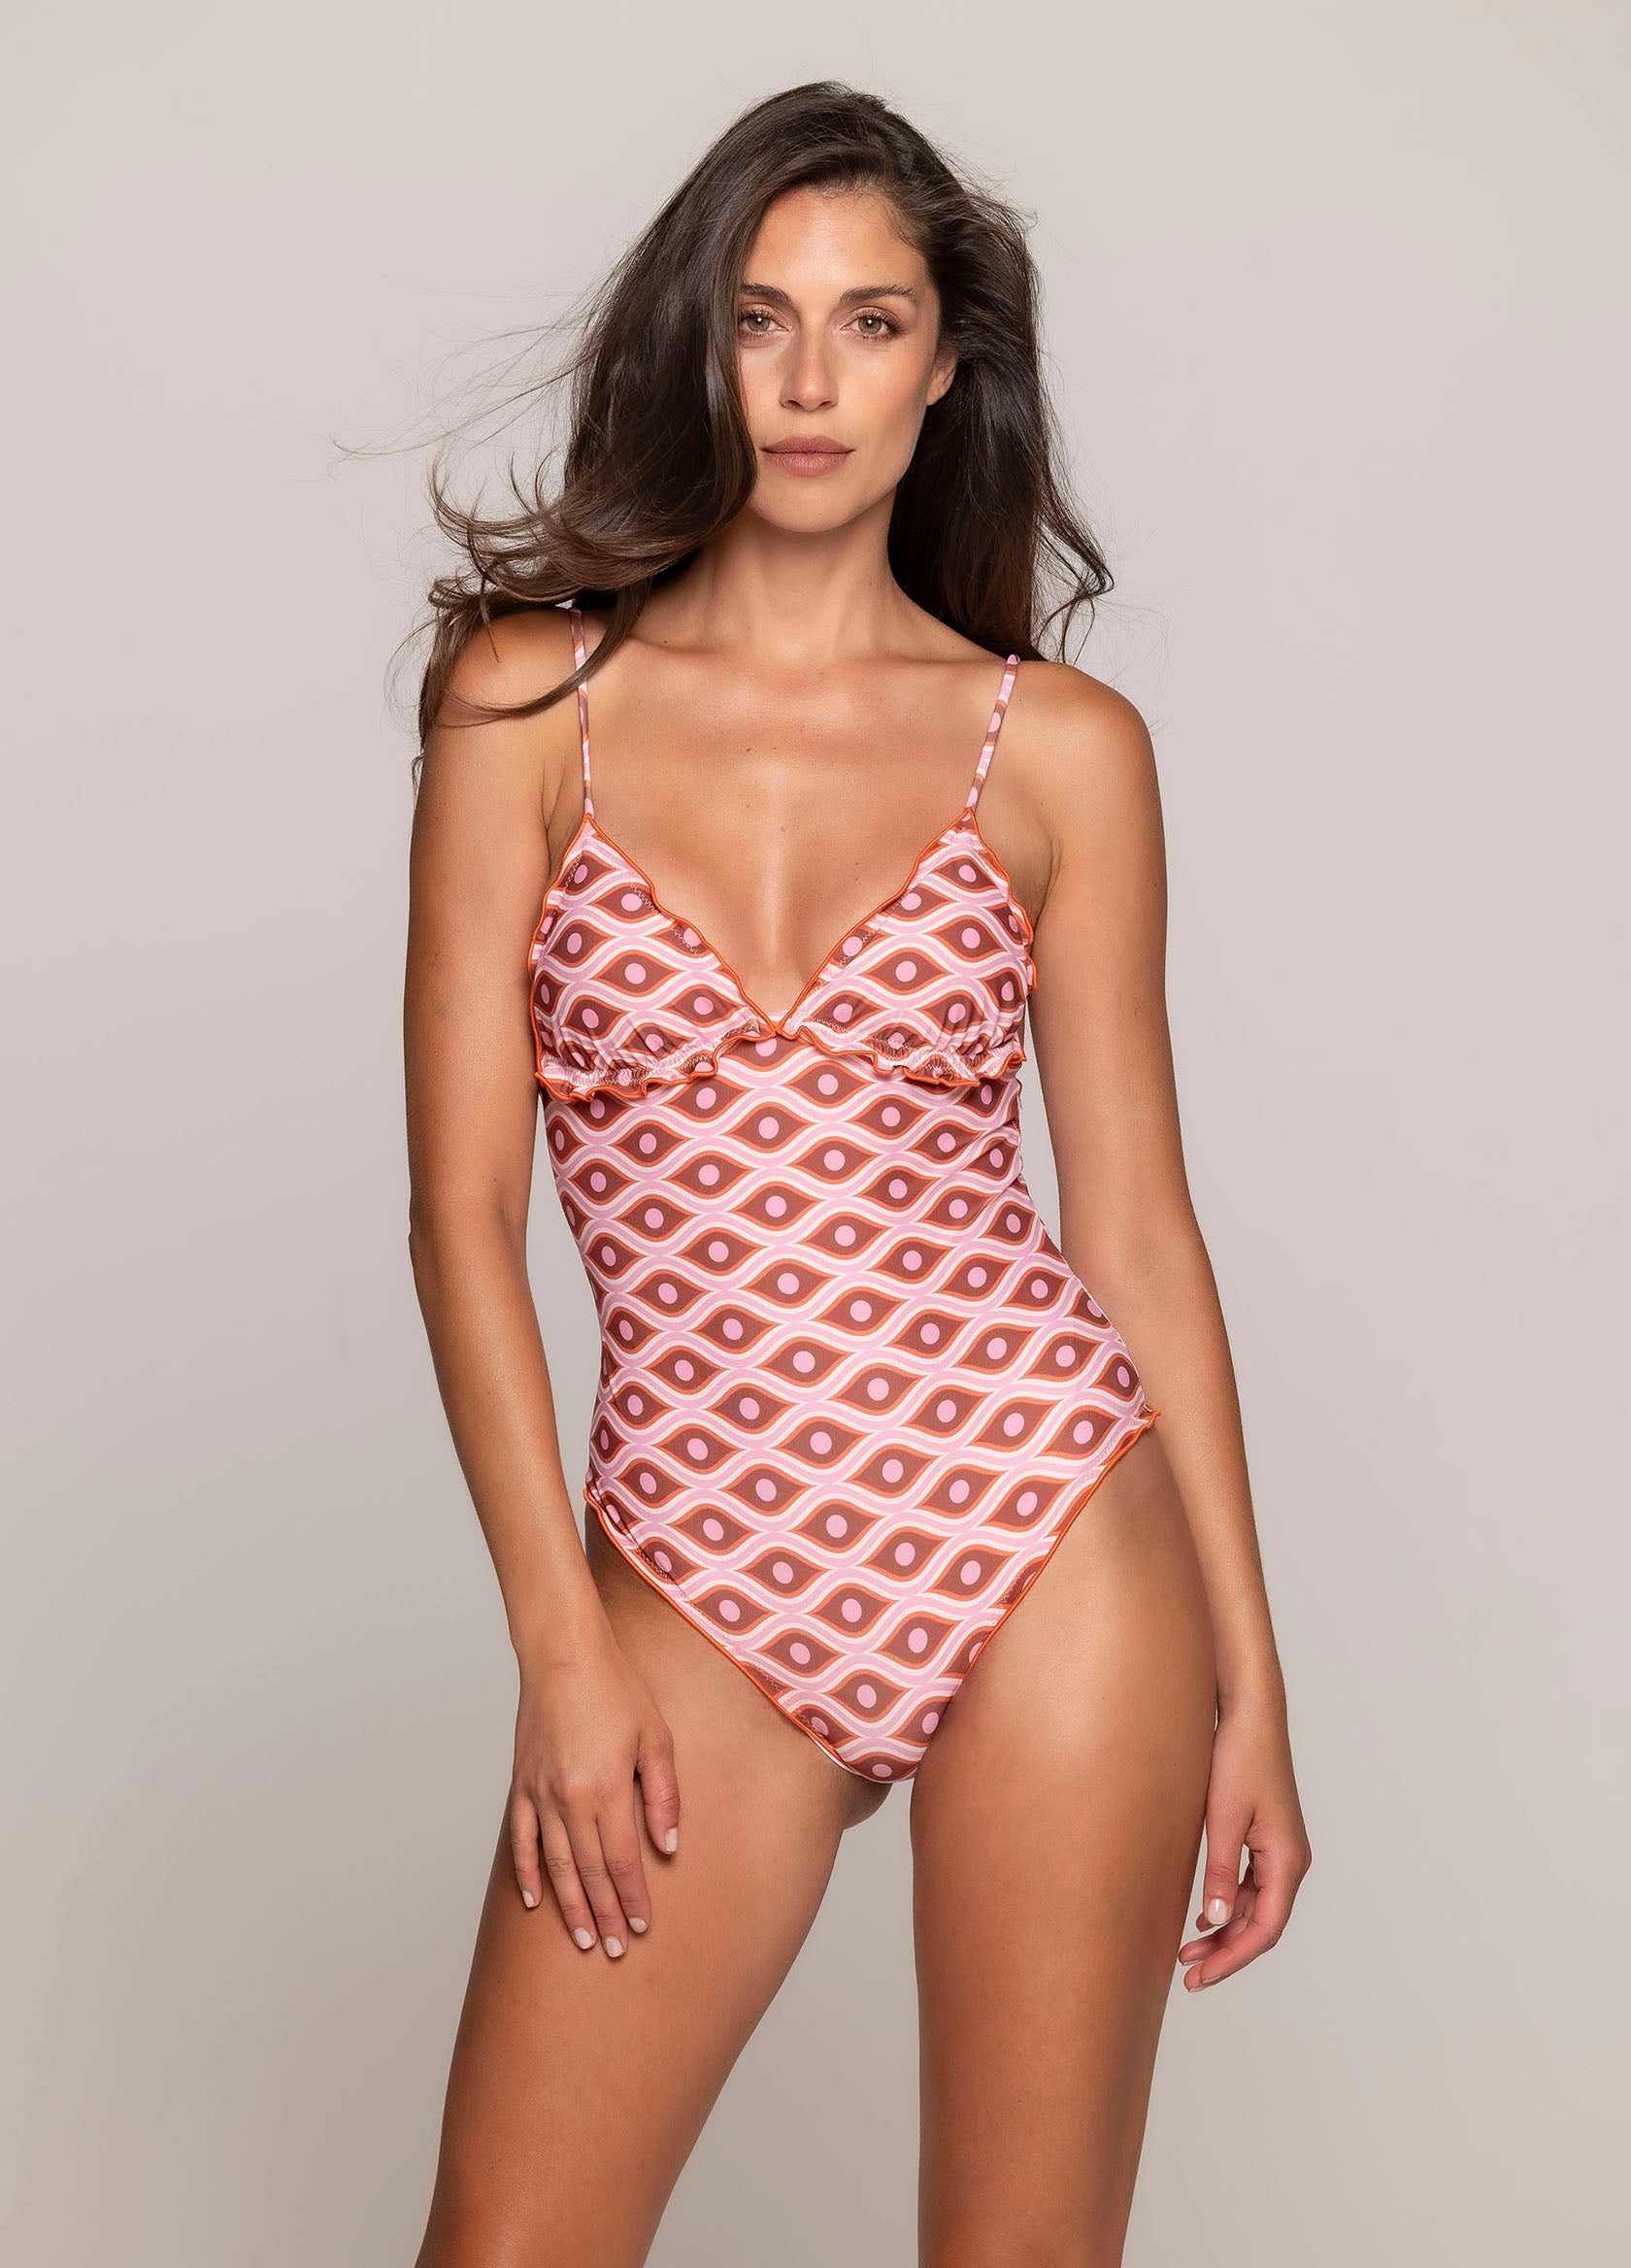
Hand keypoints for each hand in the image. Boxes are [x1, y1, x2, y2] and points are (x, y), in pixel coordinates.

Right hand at [507, 1622, 681, 1959]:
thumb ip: (664, 1796)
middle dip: (604, 1915)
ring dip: (569, 1906)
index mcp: (608, 1788)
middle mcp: (570, 1799)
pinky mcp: (521, 1785)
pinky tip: (533, 1900)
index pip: (622, 1861)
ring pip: (555, 1866)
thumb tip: (668, 1847)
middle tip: (613, 1950)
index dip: (633, 1898)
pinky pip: (522, 1841)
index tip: (642, 1928)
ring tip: (582, 1938)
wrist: (563, 1656)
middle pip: (588, 1873)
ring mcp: (540, 1794)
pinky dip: (526, 1874)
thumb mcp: (656, 1738)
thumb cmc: (616, 1689)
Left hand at [1178, 1691, 1310, 1989]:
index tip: (1200, 1978)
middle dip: (1226, 1952)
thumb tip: (1215, 1922)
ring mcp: (1280, 1849)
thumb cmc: (1239, 1757)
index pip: (1265, 1929)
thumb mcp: (1223, 1818)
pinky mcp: (1266, 1837)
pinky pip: (1252, 1885)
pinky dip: (1229, 1905)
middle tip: (1187, 1975)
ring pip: (1256, 1907)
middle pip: (1262, 1923)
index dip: (1233, 1959)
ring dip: (1225, 1930)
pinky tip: (1203, 1916)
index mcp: (1287, 1860)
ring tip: (1188, 1952)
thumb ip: (1219, 1872)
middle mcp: (1291, 1860)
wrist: (1250, 1712)